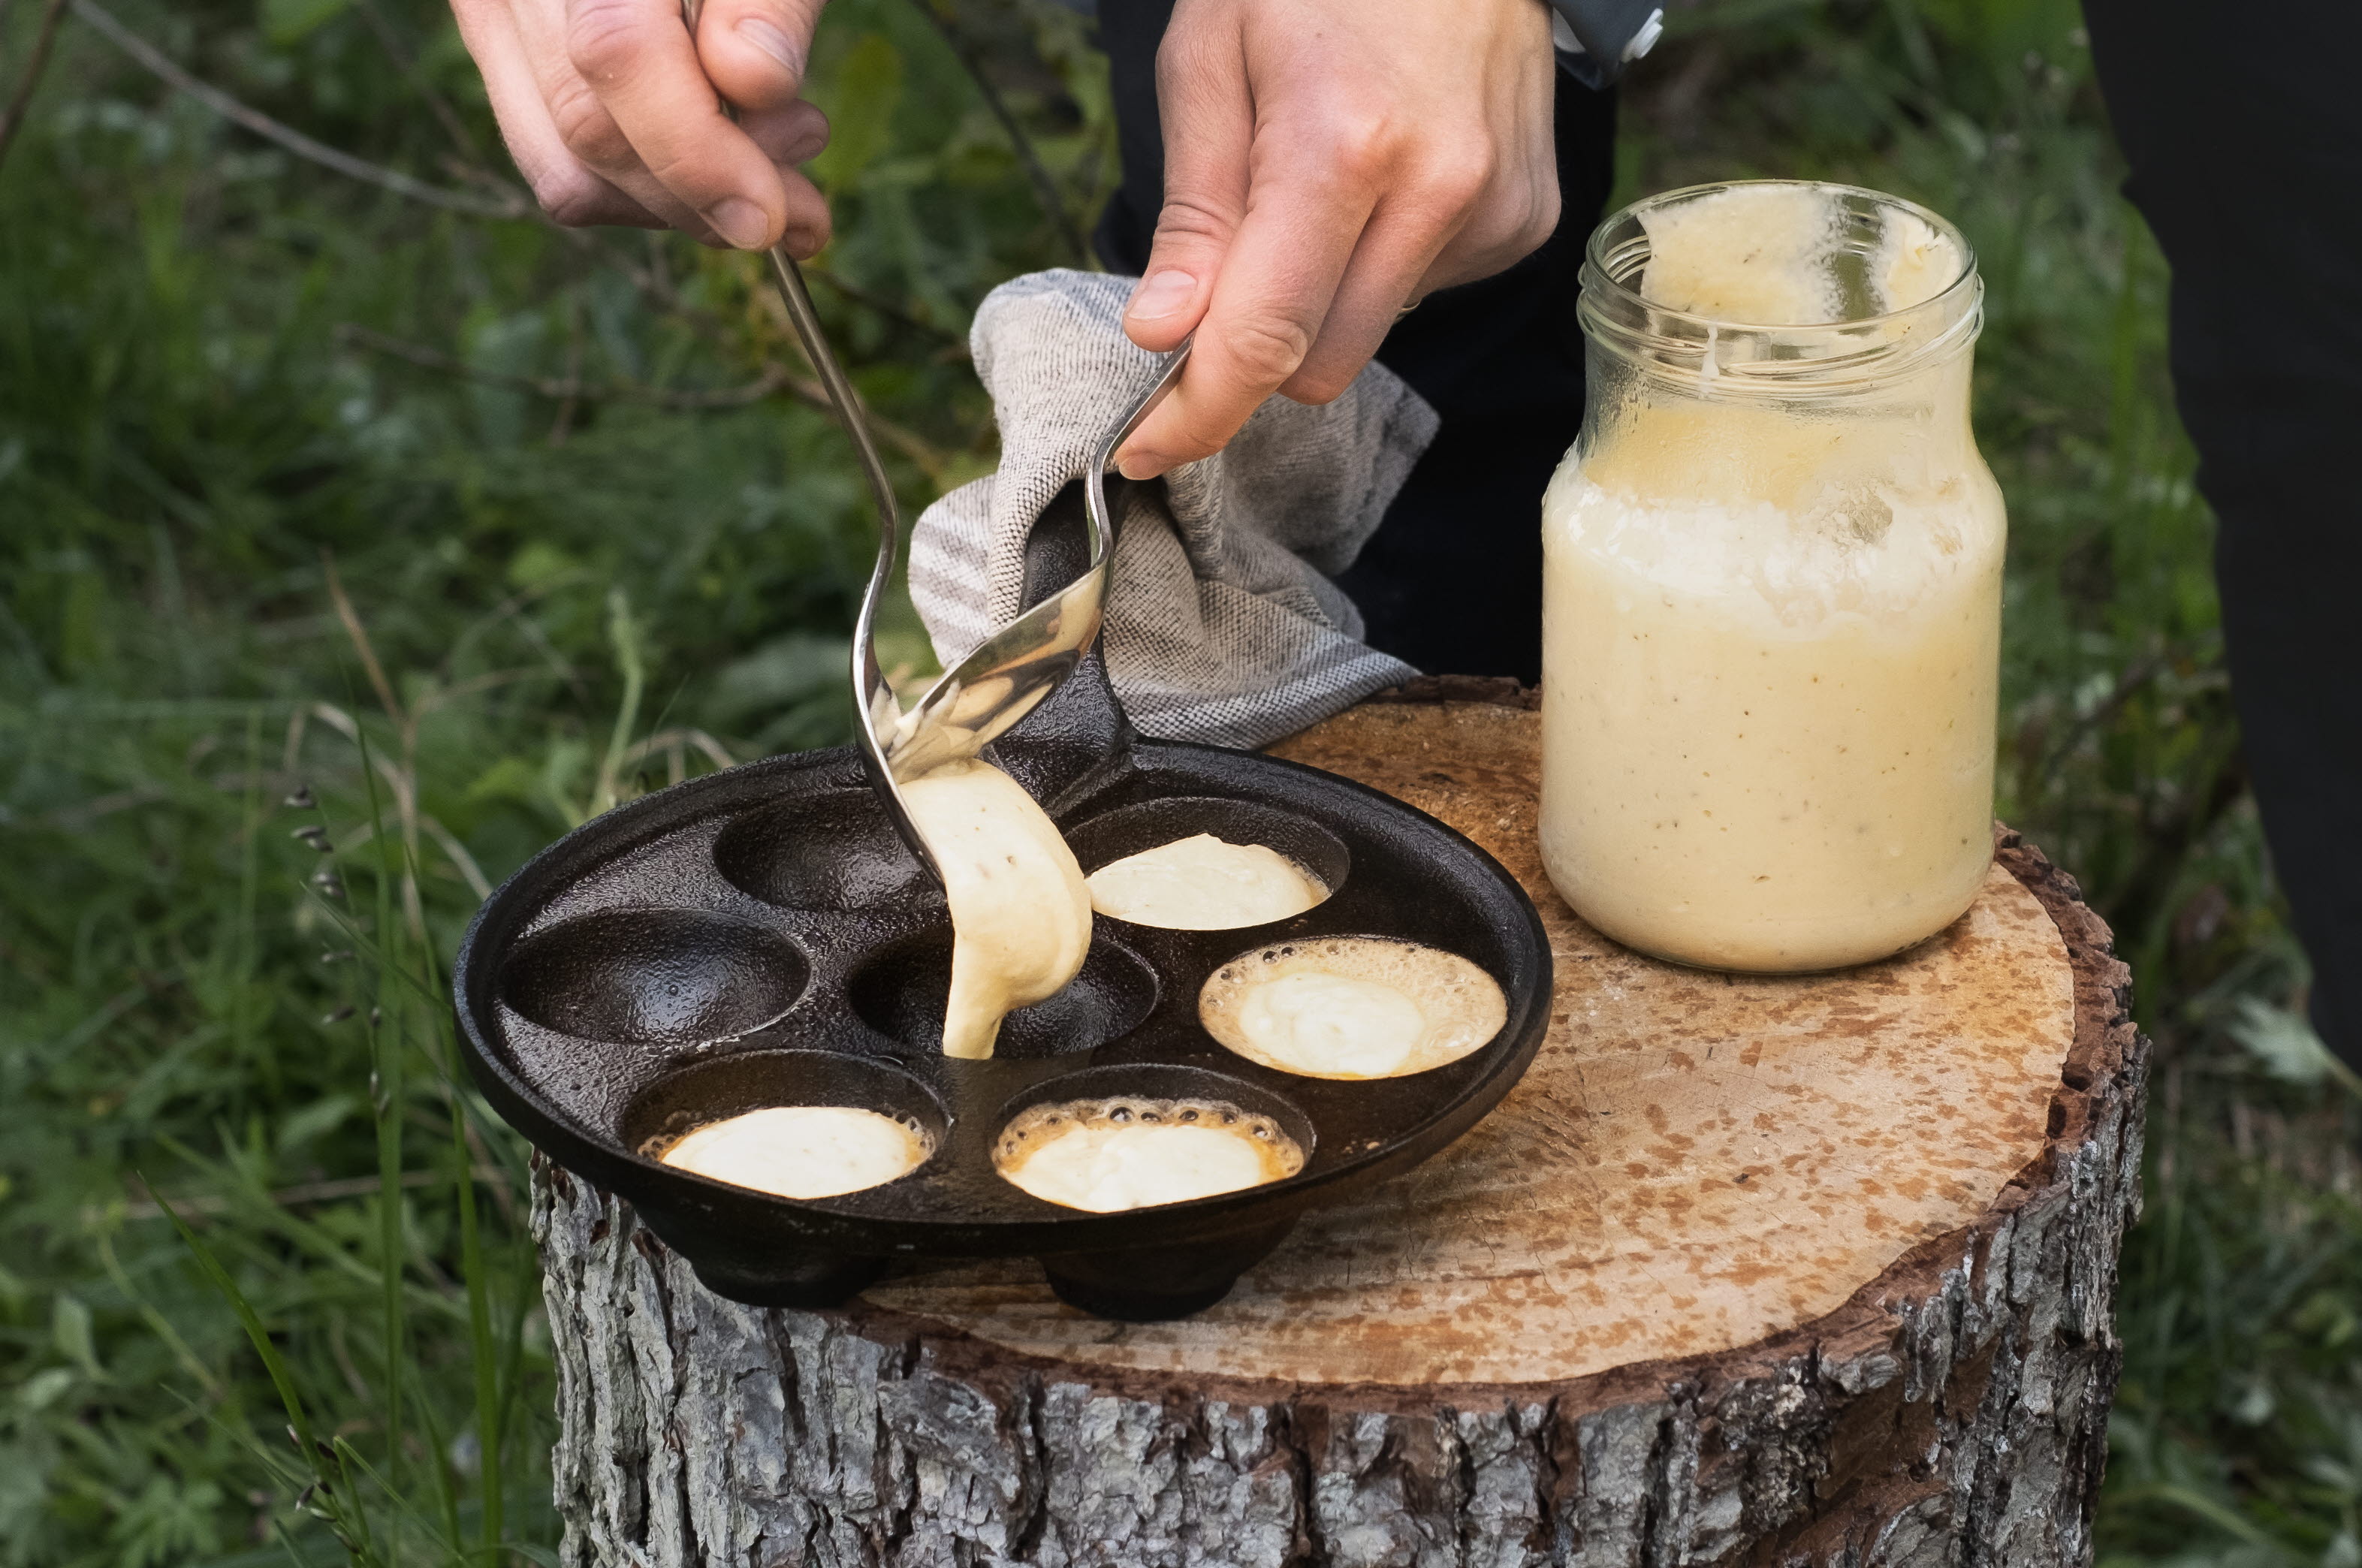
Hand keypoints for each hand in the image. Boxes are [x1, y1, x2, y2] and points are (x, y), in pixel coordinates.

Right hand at [449, 0, 832, 251]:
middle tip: (804, 207)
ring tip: (775, 162)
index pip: (617, 53)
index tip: (772, 218)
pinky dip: (648, 188)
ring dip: (682, 204)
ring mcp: (494, 17)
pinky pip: (561, 164)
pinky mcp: (506, 57)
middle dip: (709, 195)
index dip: (698, 153)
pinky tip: (722, 157)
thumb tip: (753, 80)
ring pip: (567, 170)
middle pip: (591, 132)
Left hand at [1114, 0, 1558, 477]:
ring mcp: (1494, 211)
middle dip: (1258, 351)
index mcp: (1341, 146)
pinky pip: (1424, 292)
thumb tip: (1163, 334)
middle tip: (1221, 287)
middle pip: (1319, 367)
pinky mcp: (1527, 220)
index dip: (1195, 415)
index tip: (1145, 449)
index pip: (1262, 340)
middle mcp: (1436, 191)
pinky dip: (1385, 263)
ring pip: (1372, 336)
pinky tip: (1388, 177)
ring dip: (1325, 299)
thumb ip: (1193, 213)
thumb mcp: (1213, 59)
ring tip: (1325, 182)